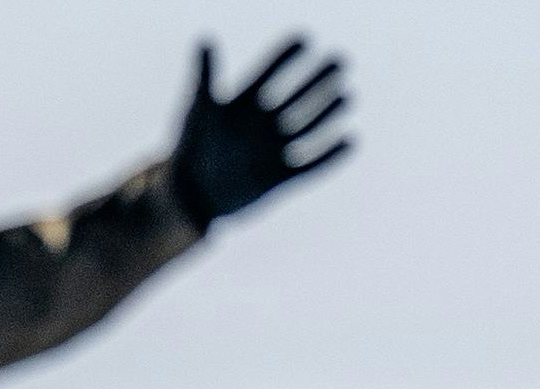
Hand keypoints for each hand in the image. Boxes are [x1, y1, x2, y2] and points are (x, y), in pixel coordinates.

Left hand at [170, 34, 351, 225]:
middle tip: (340, 60)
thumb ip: (205, 77)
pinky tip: (351, 141)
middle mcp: (261, 125)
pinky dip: (330, 155)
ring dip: (328, 111)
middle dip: (319, 79)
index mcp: (242, 104)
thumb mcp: (198, 110)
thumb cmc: (189, 150)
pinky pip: (311, 166)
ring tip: (347, 95)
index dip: (286, 56)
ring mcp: (272, 151)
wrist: (188, 199)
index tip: (304, 38)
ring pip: (308, 127)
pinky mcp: (280, 179)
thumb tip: (205, 39)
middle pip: (297, 97)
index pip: (270, 73)